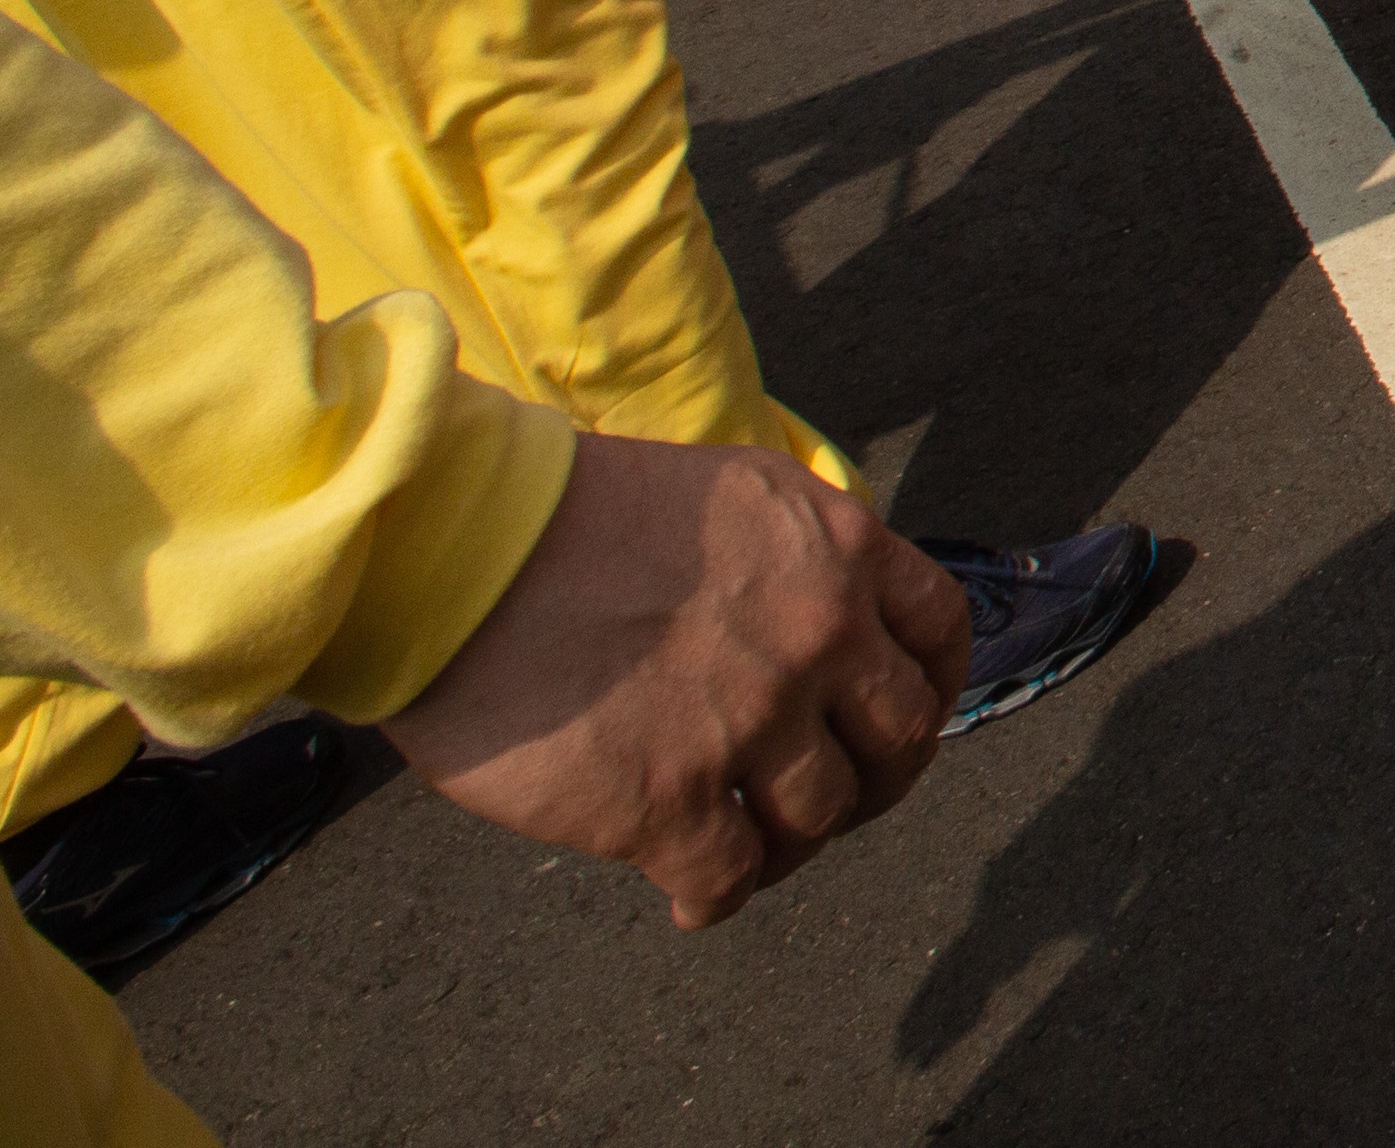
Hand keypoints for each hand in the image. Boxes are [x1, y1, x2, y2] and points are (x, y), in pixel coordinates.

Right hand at [384, 434, 970, 931]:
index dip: (929, 689)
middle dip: (875, 781)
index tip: (901, 722)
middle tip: (828, 802)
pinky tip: (684, 895)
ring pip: (821, 816)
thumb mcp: (726, 496)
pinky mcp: (669, 800)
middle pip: (900, 738)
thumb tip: (821, 614)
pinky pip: (729, 880)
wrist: (456, 550)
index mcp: (835, 547)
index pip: (939, 631)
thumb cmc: (565, 516)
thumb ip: (794, 554)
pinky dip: (715, 899)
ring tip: (744, 848)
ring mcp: (750, 719)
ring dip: (789, 844)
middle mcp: (816, 631)